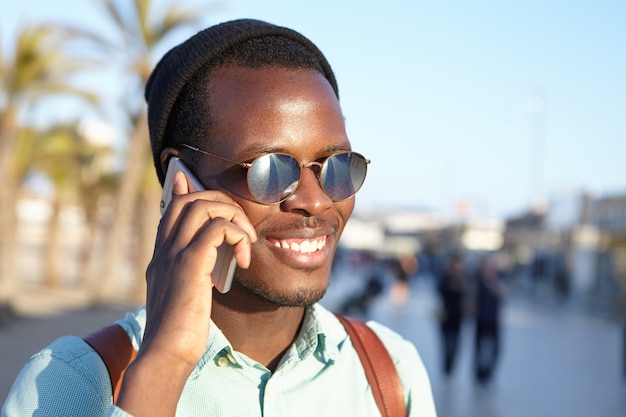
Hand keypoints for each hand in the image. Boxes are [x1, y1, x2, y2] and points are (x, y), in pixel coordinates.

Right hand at [116, 171, 255, 414]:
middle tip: (240, 224)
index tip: (188, 178)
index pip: (170, 211)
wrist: (165, 354)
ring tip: (246, 241)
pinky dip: (237, 235)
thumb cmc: (179, 332)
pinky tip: (243, 260)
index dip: (183, 191)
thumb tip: (206, 270)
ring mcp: (174, 255)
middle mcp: (165, 250)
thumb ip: (191, 277)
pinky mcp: (190, 264)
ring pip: (203, 206)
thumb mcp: (183, 297)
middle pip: (187, 199)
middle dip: (220, 201)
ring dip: (233, 216)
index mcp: (161, 257)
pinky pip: (217, 228)